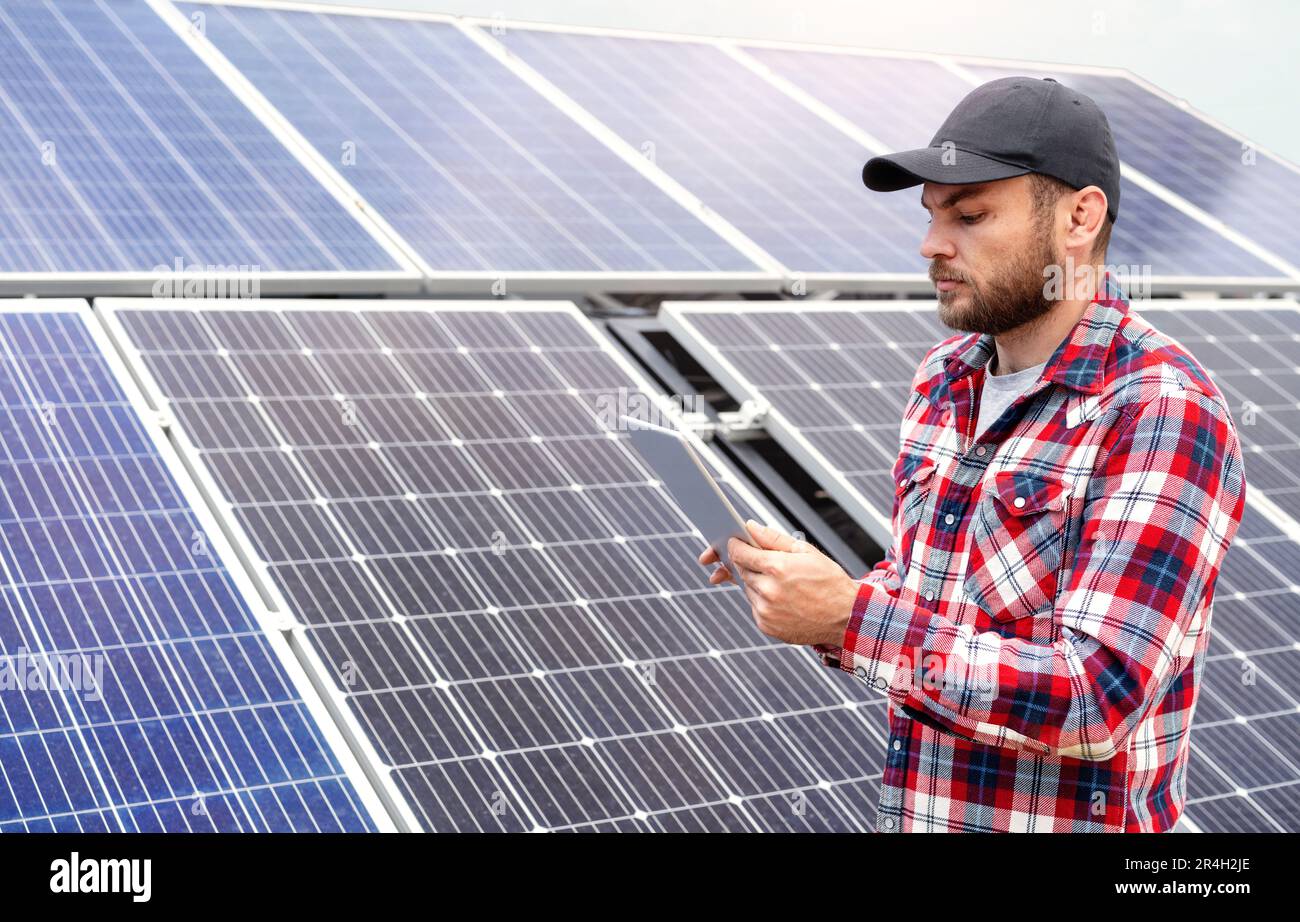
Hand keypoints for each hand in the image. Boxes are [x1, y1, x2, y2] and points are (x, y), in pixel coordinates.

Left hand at [698, 520, 859, 646]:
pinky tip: (784, 599)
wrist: (847, 617)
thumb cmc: (830, 582)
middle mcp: (768, 590)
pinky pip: (755, 607)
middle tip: (767, 563)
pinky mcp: (767, 625)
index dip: (736, 546)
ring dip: (757, 583)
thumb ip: (773, 538)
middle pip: (741, 570)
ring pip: (748, 590)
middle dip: (749, 564)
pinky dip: (763, 601)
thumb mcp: (806, 552)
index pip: (740, 553)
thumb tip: (750, 527)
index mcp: (777, 567)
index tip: (735, 543)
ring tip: (782, 583)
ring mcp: (766, 611)